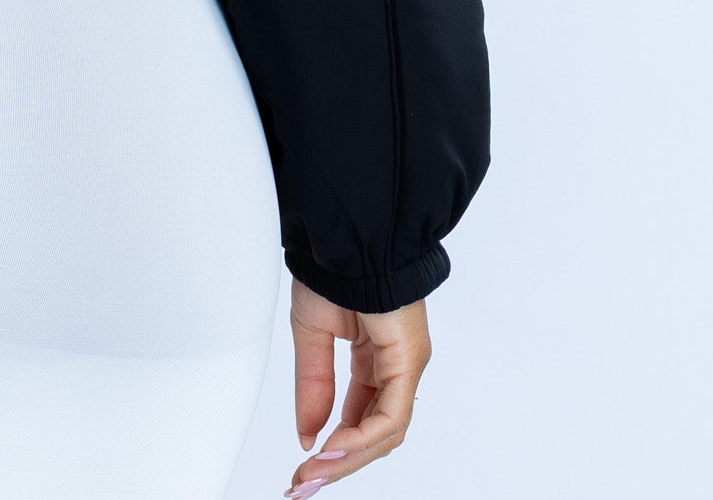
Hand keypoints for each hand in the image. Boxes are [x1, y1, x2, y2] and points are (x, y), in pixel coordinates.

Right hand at [283, 279, 430, 493]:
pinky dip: (362, 437)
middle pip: (373, 433)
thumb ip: (313, 386)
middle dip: (338, 462)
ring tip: (314, 471)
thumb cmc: (333, 269)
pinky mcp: (408, 363)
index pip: (359, 416)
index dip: (333, 445)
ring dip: (348, 457)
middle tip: (304, 482)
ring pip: (385, 432)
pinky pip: (390, 416)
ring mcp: (406, 366)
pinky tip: (333, 447)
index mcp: (374, 358)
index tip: (304, 464)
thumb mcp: (311, 335)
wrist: (347, 236)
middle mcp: (395, 367)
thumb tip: (307, 433)